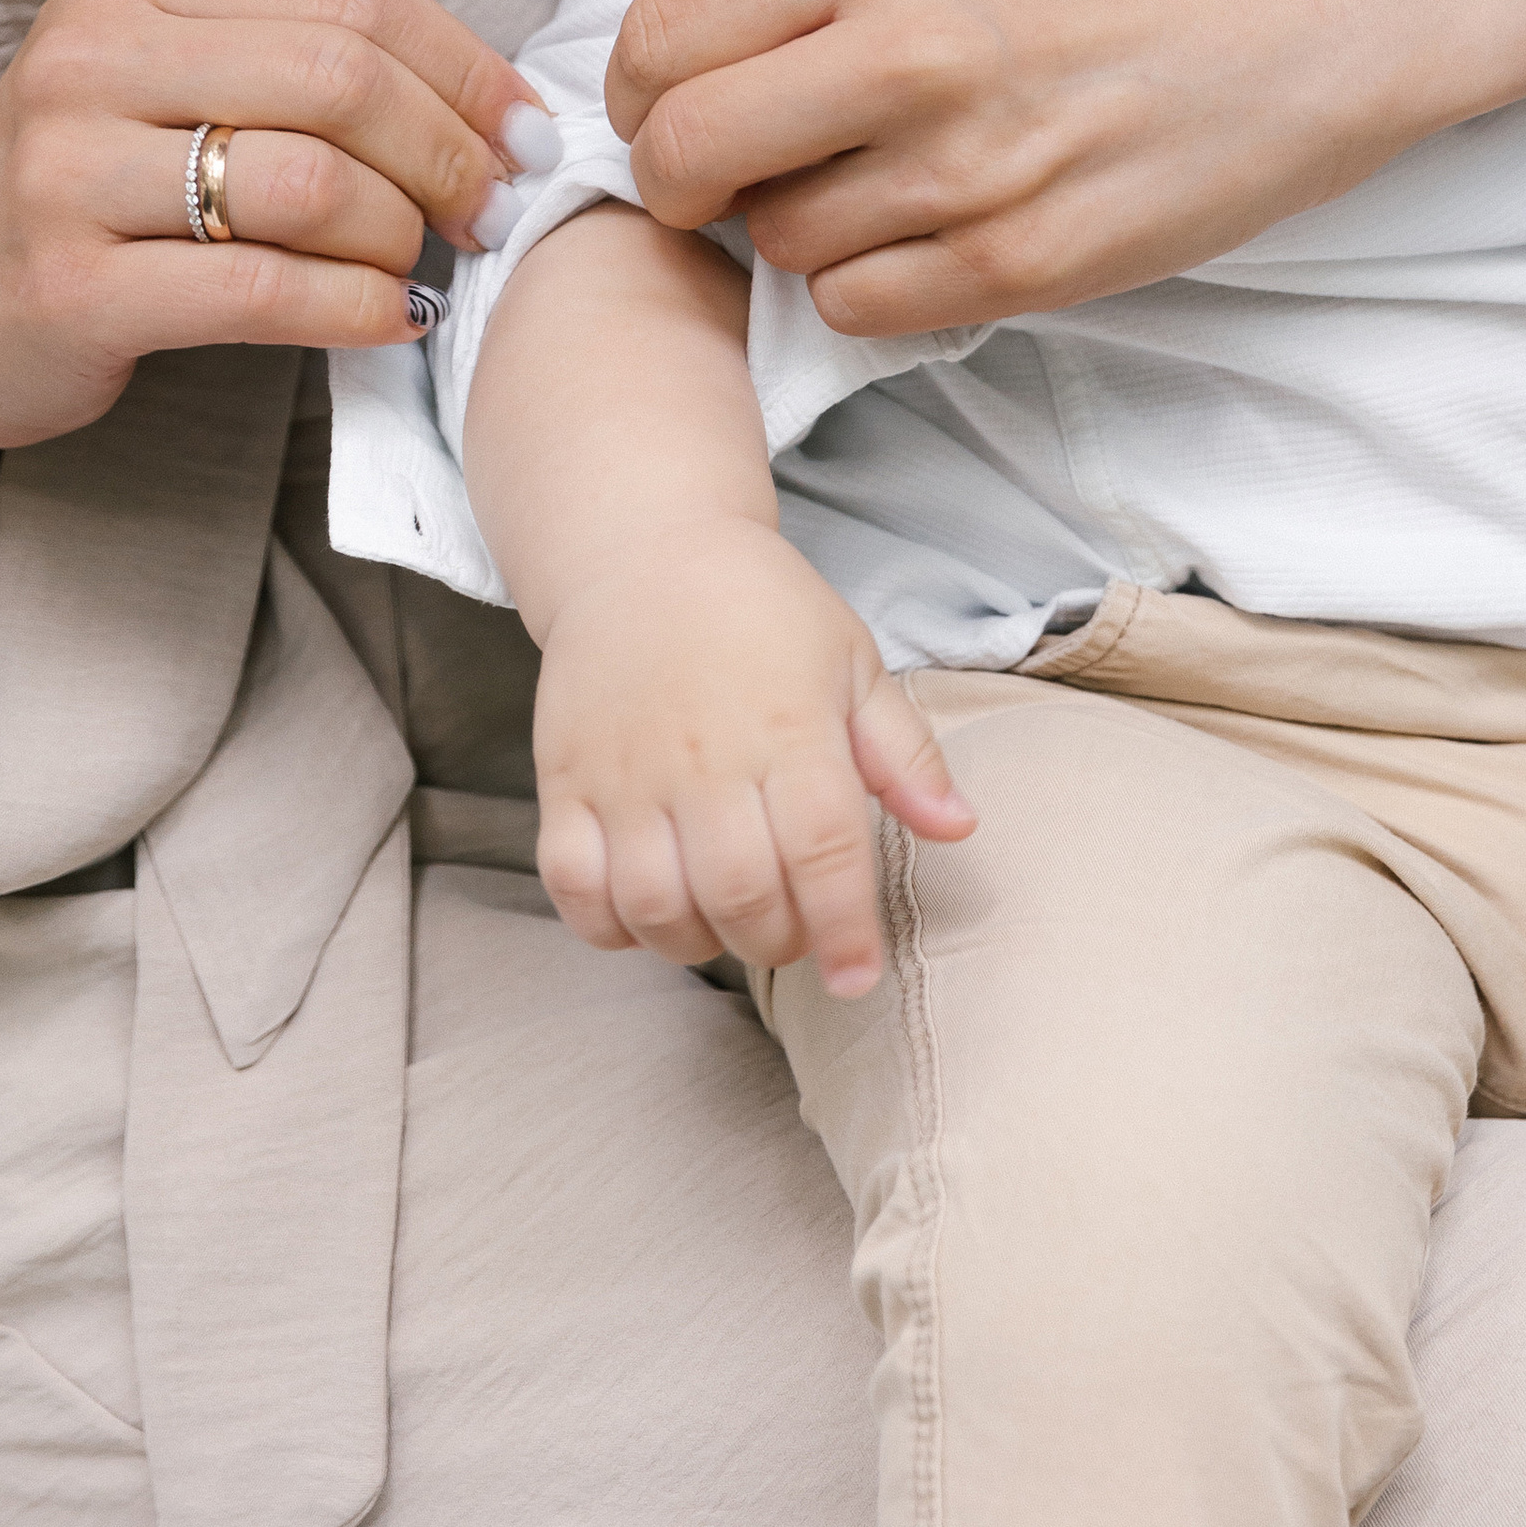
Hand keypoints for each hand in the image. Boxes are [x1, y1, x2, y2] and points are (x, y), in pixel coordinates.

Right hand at [0, 0, 556, 450]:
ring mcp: (70, 174)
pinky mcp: (72, 289)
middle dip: (449, 150)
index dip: (464, 64)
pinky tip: (391, 318)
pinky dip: (357, 307)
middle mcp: (92, 57)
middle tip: (492, 205)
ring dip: (401, 232)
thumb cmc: (110, 167)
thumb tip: (507, 109)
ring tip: (417, 261)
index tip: (522, 127)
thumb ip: (319, 53)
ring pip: (313, 183)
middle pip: (343, 79)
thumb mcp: (186, 65)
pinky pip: (265, 290)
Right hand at [530, 517, 972, 984]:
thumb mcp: (853, 662)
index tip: (860, 975)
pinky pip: (574, 887)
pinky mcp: (565, 781)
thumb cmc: (763, 612)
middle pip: (743, 894)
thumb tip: (959, 828)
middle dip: (779, 942)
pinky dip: (609, 926)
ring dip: (698, 942)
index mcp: (790, 728)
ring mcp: (627, 773)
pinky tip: (648, 912)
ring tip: (726, 922)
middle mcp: (706, 758)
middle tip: (793, 932)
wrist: (647, 551)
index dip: (845, 928)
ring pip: (657, 905)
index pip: (824, 852)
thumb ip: (905, 755)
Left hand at [602, 0, 1525, 339]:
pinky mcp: (1022, 261)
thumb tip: (685, 97)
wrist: (1305, 12)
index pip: (657, 39)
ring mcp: (964, 165)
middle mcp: (904, 47)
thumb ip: (817, 2)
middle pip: (685, 154)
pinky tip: (944, 234)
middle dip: (685, 185)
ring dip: (804, 234)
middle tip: (735, 181)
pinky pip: (863, 309)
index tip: (674, 110)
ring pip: (777, 244)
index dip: (641, 95)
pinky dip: (877, 288)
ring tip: (893, 185)